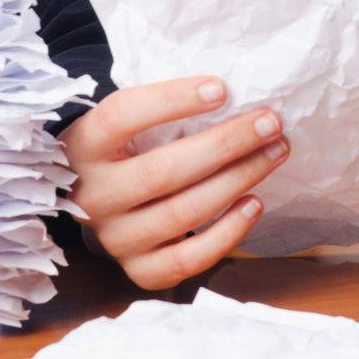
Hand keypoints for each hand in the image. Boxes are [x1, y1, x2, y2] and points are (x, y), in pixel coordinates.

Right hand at [57, 74, 289, 287]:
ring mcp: (115, 238)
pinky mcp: (138, 269)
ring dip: (237, 180)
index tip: (222, 89)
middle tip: (270, 122)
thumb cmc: (124, 147)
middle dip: (225, 145)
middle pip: (162, 171)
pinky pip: (187, 260)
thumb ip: (160, 108)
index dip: (172, 100)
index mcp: (83, 145)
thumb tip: (228, 91)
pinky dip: (227, 234)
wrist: (94, 201)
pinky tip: (255, 203)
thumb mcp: (124, 121)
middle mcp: (92, 195)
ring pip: (182, 214)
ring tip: (275, 152)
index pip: (122, 115)